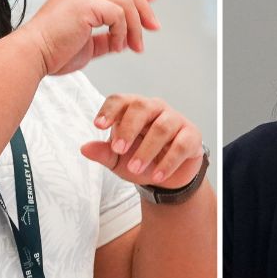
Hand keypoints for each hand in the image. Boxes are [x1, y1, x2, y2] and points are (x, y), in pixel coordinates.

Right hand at [20, 0, 159, 75]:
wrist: (31, 57)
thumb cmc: (53, 54)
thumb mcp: (87, 45)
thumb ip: (105, 39)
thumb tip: (124, 41)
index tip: (153, 1)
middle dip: (144, 8)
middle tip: (154, 28)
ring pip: (126, 2)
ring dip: (135, 27)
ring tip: (133, 48)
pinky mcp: (84, 4)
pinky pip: (118, 14)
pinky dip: (123, 32)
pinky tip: (118, 47)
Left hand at [81, 95, 203, 187]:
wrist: (168, 177)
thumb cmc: (142, 159)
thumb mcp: (118, 159)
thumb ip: (103, 152)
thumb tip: (85, 148)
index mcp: (134, 109)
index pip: (120, 100)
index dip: (109, 110)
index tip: (98, 125)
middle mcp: (155, 109)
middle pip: (141, 107)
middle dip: (128, 129)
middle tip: (118, 150)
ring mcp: (175, 120)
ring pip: (162, 127)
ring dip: (146, 150)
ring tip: (135, 168)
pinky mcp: (192, 136)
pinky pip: (181, 145)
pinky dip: (168, 162)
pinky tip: (157, 175)